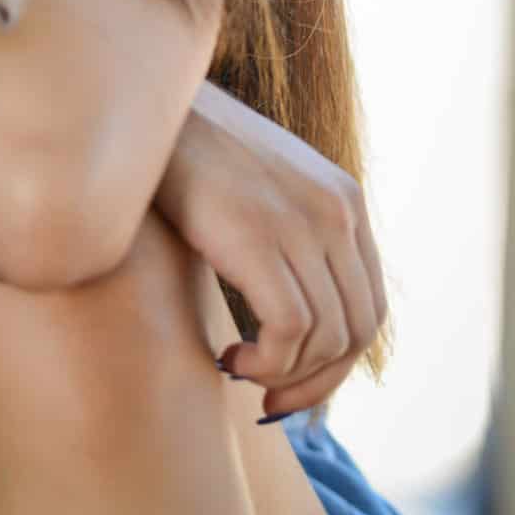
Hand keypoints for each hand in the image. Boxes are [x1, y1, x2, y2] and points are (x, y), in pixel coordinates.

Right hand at [156, 79, 388, 418]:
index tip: (291, 384)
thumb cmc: (186, 156)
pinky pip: (290, 330)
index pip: (370, 308)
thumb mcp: (258, 188)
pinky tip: (228, 356)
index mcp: (344, 200)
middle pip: (357, 332)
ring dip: (283, 376)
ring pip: (325, 339)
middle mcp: (337, 211)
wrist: (144, 112)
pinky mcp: (260, 236)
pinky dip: (265, 362)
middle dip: (315, 384)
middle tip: (268, 403)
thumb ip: (288, 233)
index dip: (336, 363)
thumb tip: (292, 315)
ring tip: (238, 368)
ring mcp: (303, 222)